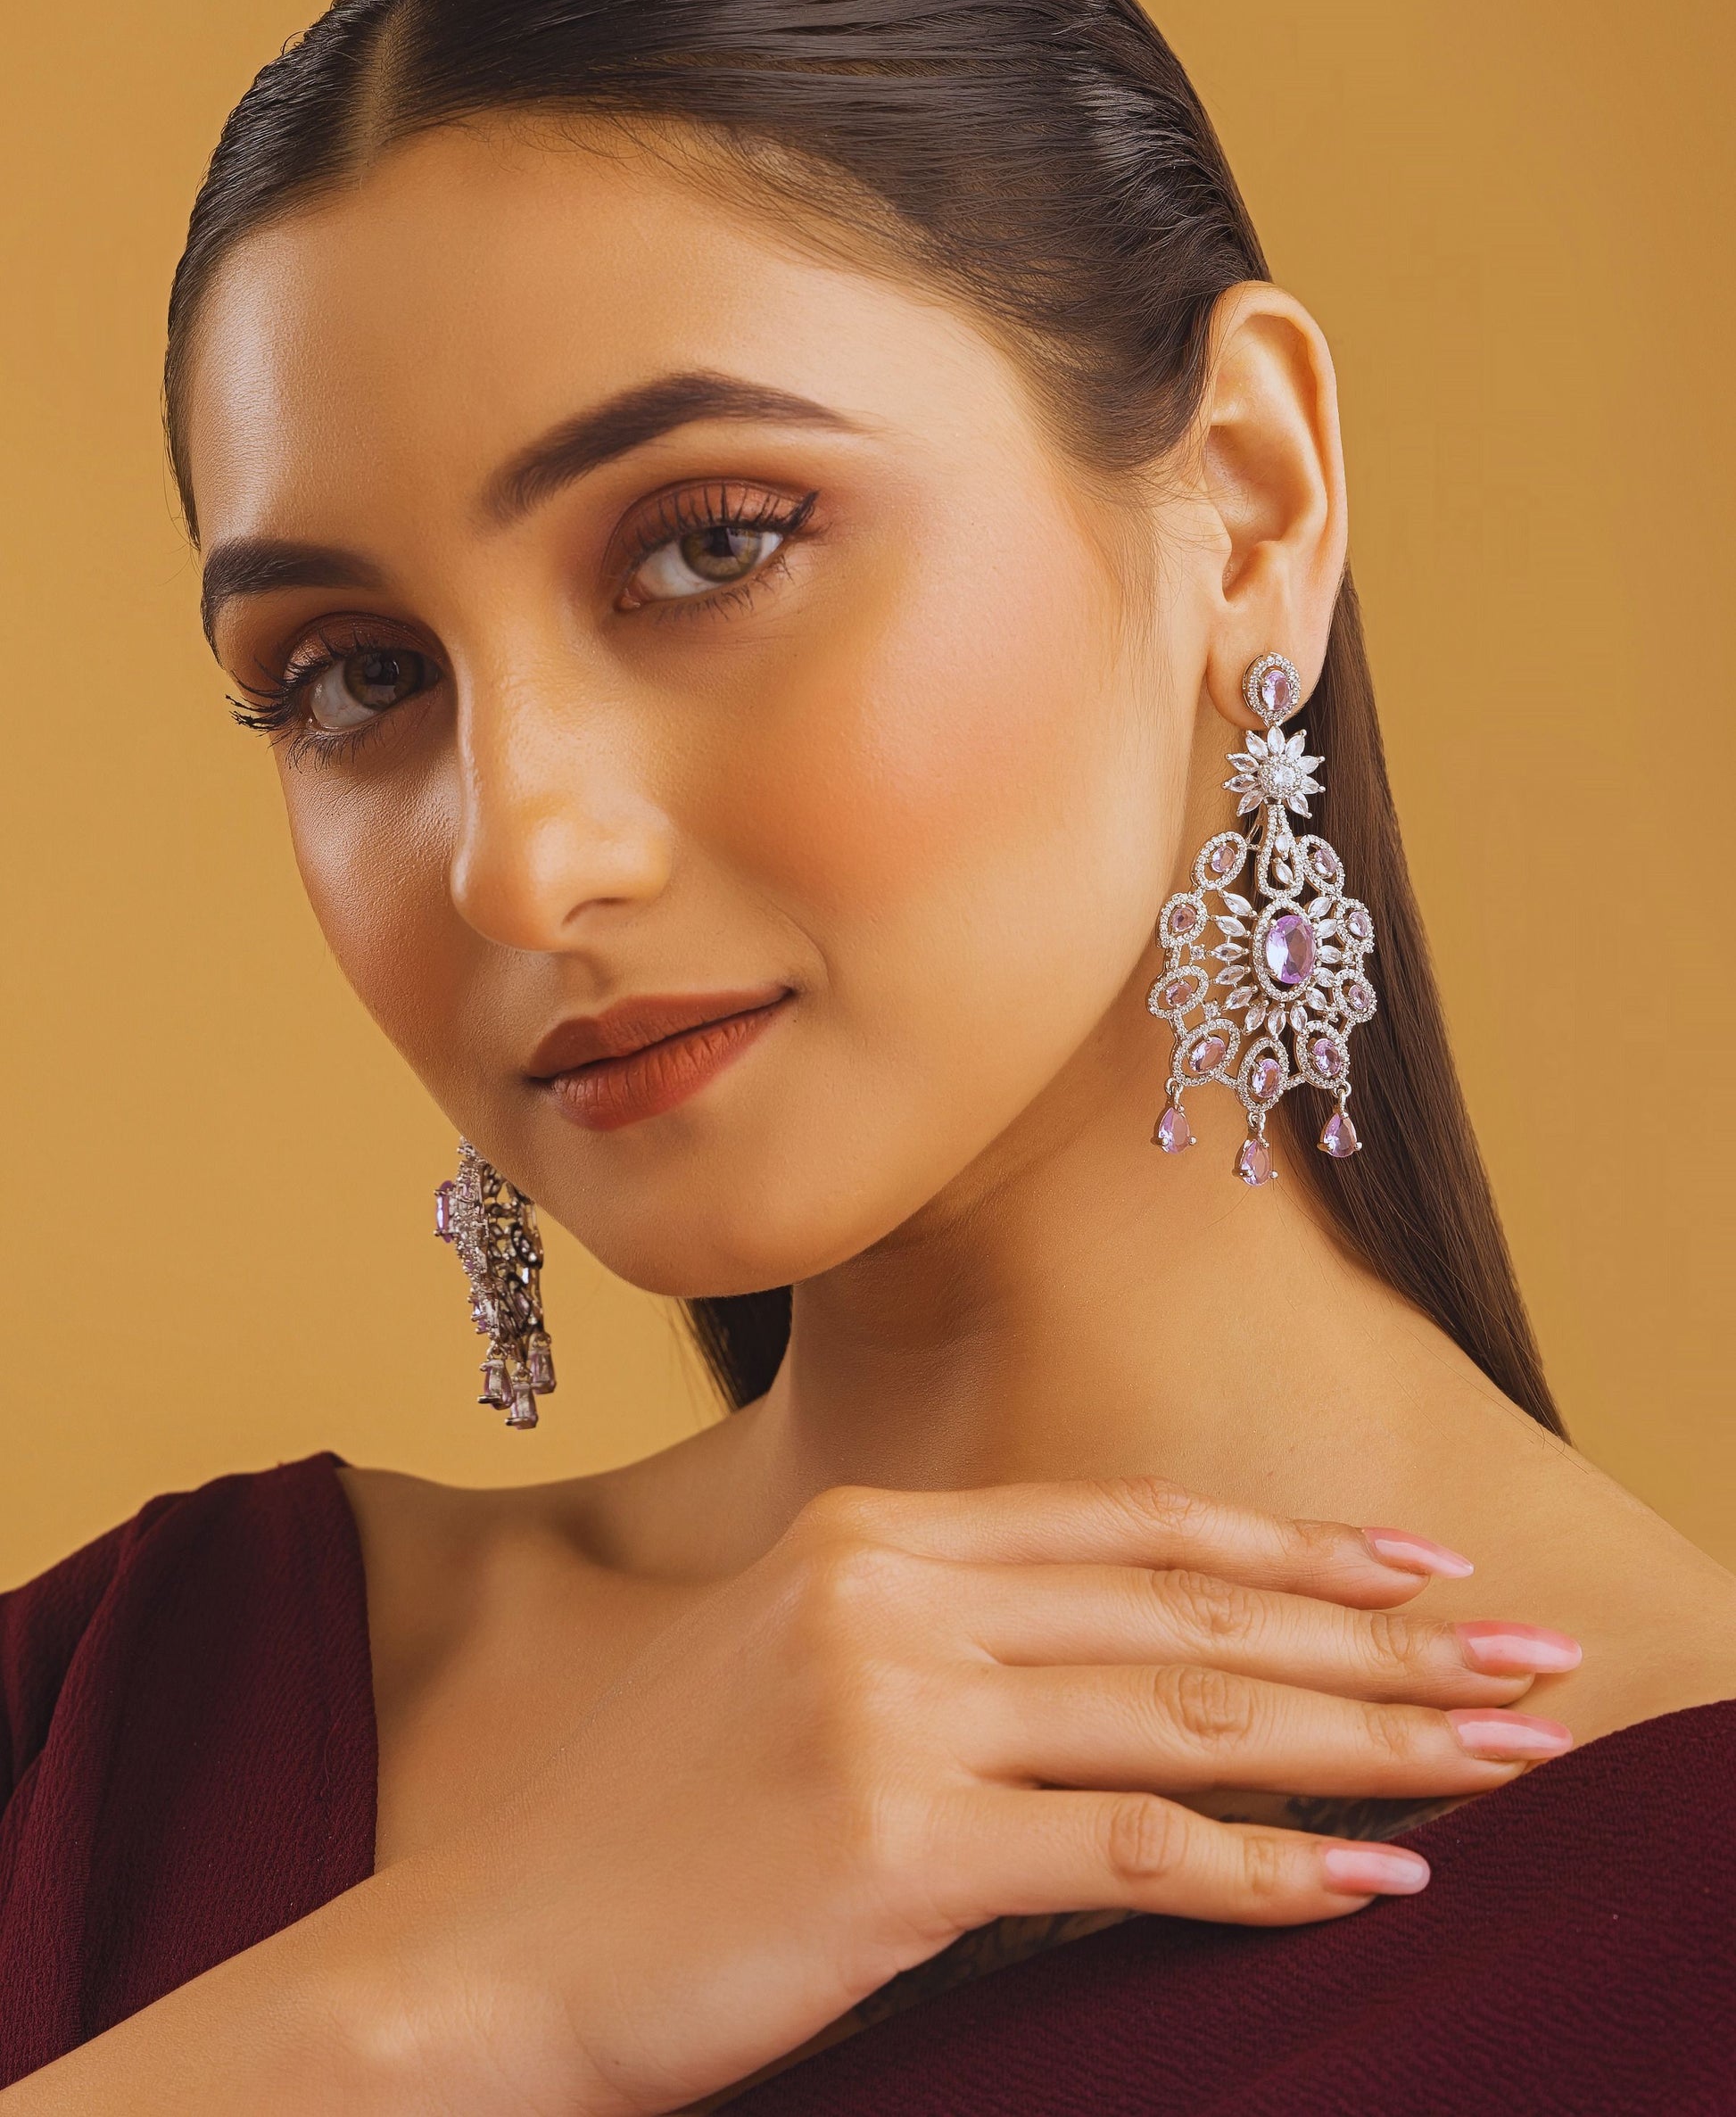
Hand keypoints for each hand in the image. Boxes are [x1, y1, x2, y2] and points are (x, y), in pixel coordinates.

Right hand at [365, 1477, 1572, 2115]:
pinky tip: (1375, 1882)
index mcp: (868, 1531)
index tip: (1415, 1567)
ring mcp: (889, 1705)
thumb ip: (938, 1642)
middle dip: (1375, 1640)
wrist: (483, 1959)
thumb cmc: (636, 1836)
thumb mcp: (785, 1678)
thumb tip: (1120, 1664)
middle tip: (1520, 1657)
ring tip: (1498, 1760)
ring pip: (1185, 1715)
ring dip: (1367, 1744)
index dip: (1284, 1544)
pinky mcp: (893, 1838)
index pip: (1126, 1528)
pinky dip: (1267, 1870)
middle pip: (1185, 1610)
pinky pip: (1127, 1852)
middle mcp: (887, 1589)